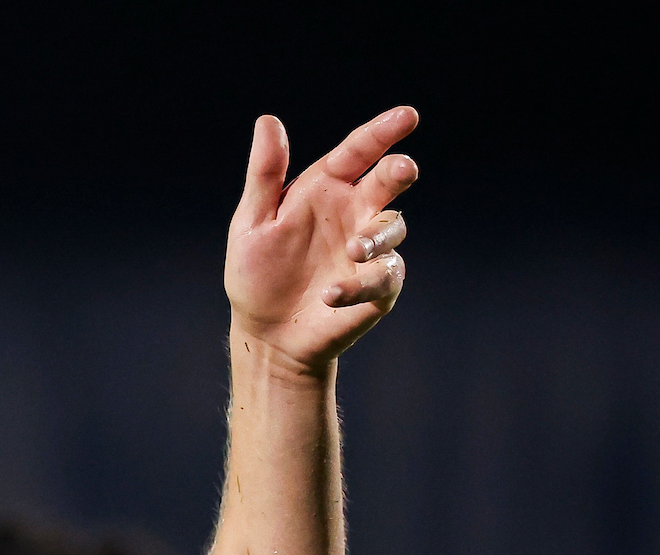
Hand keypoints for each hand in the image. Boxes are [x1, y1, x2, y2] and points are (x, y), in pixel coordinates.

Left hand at [225, 108, 419, 376]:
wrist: (265, 333)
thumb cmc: (257, 275)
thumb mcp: (252, 224)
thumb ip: (264, 175)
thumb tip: (268, 121)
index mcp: (326, 189)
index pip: (358, 152)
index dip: (383, 132)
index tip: (407, 116)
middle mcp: (354, 213)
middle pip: (388, 182)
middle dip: (399, 172)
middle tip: (402, 170)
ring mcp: (368, 251)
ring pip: (393, 227)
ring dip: (378, 235)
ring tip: (353, 250)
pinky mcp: (377, 288)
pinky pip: (383, 278)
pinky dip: (359, 285)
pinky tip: (330, 295)